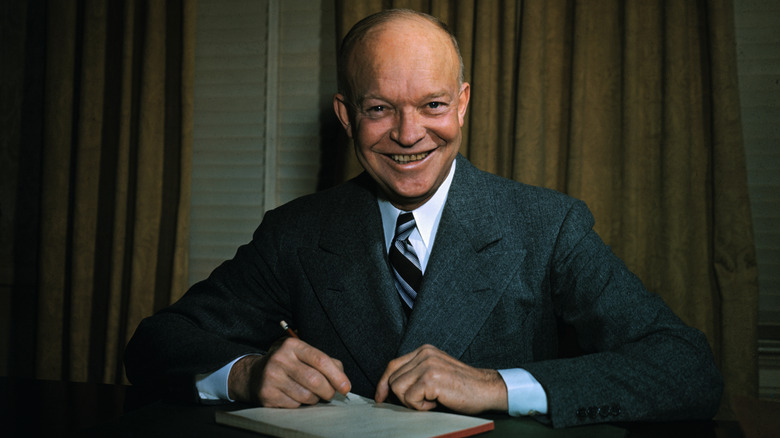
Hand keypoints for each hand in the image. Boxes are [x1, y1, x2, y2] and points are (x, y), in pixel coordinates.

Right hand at [228, 337, 350, 407]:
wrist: (254, 375)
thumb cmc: (287, 364)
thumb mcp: (304, 355)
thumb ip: (326, 362)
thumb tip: (342, 380)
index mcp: (293, 345)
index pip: (321, 360)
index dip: (337, 376)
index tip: (346, 387)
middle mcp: (280, 359)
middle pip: (315, 380)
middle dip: (328, 391)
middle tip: (330, 394)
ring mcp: (272, 377)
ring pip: (306, 396)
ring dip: (315, 399)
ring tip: (311, 394)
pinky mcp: (267, 394)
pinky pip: (295, 405)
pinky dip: (300, 404)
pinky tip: (295, 396)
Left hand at [375, 344, 507, 413]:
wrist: (486, 389)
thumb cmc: (462, 386)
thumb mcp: (435, 372)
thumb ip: (415, 373)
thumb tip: (389, 388)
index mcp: (424, 351)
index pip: (392, 365)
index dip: (383, 383)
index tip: (381, 397)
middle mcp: (424, 354)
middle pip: (392, 379)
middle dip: (402, 397)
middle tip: (425, 400)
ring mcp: (427, 365)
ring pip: (397, 389)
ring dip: (412, 402)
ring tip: (432, 400)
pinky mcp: (430, 379)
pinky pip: (409, 399)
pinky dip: (421, 407)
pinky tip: (437, 402)